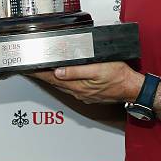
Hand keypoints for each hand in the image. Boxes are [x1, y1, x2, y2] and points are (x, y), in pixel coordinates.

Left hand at [27, 62, 143, 104]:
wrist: (132, 87)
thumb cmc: (119, 77)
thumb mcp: (98, 69)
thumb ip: (77, 71)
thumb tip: (59, 72)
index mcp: (78, 85)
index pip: (52, 77)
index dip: (39, 72)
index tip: (28, 68)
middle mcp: (78, 91)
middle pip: (54, 82)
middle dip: (41, 74)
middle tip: (30, 68)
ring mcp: (83, 93)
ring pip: (61, 84)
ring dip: (50, 78)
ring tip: (41, 71)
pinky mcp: (88, 92)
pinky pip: (70, 86)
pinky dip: (62, 81)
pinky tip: (62, 77)